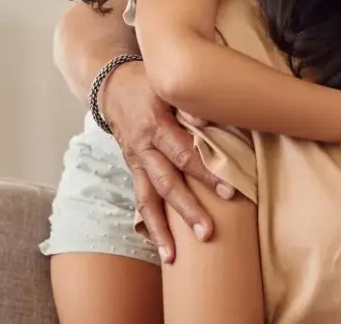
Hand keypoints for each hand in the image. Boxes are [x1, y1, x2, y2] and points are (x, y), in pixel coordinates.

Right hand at [99, 60, 235, 262]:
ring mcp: (136, 162)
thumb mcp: (166, 83)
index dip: (206, 173)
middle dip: (187, 210)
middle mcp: (143, 149)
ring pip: (148, 199)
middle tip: (207, 233)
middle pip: (167, 184)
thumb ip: (188, 103)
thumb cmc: (148, 83)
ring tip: (172, 257)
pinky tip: (160, 245)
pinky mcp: (133, 170)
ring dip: (161, 229)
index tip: (228, 192)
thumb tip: (211, 122)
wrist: (112, 87)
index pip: (184, 153)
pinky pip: (140, 199)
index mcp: (155, 125)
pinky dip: (150, 223)